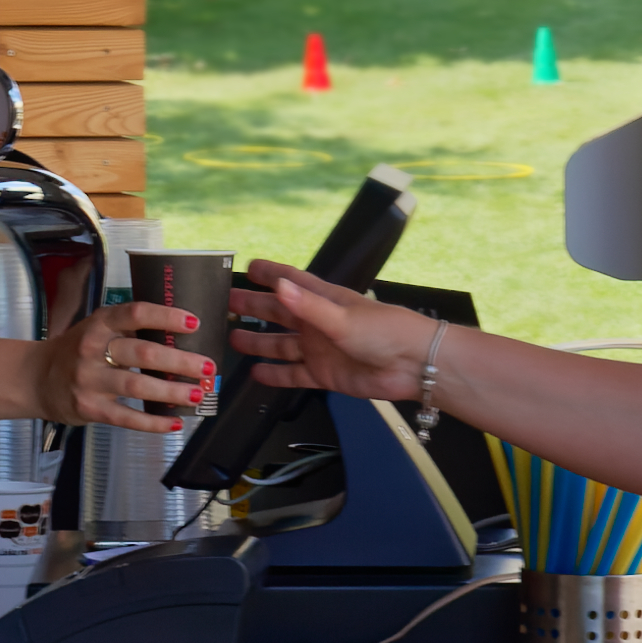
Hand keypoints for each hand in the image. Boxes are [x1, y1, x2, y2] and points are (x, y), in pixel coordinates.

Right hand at [36, 297, 213, 429]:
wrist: (36, 377)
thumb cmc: (77, 350)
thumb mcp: (97, 328)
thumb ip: (129, 329)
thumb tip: (183, 336)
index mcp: (100, 323)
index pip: (136, 314)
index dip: (167, 317)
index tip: (195, 323)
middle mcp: (93, 349)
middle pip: (143, 354)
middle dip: (180, 362)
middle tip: (207, 367)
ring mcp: (89, 380)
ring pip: (137, 387)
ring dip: (171, 392)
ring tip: (197, 395)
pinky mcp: (88, 407)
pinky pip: (126, 418)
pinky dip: (153, 422)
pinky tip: (175, 423)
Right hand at [231, 261, 428, 402]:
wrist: (413, 365)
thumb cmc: (387, 331)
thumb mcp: (342, 316)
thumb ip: (308, 305)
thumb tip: (278, 287)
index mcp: (325, 300)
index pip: (292, 281)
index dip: (270, 274)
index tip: (247, 268)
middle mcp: (320, 323)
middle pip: (280, 313)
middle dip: (254, 308)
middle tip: (227, 304)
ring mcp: (321, 349)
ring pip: (282, 345)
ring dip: (258, 342)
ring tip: (233, 339)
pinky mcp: (325, 374)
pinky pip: (293, 374)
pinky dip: (275, 374)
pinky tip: (256, 373)